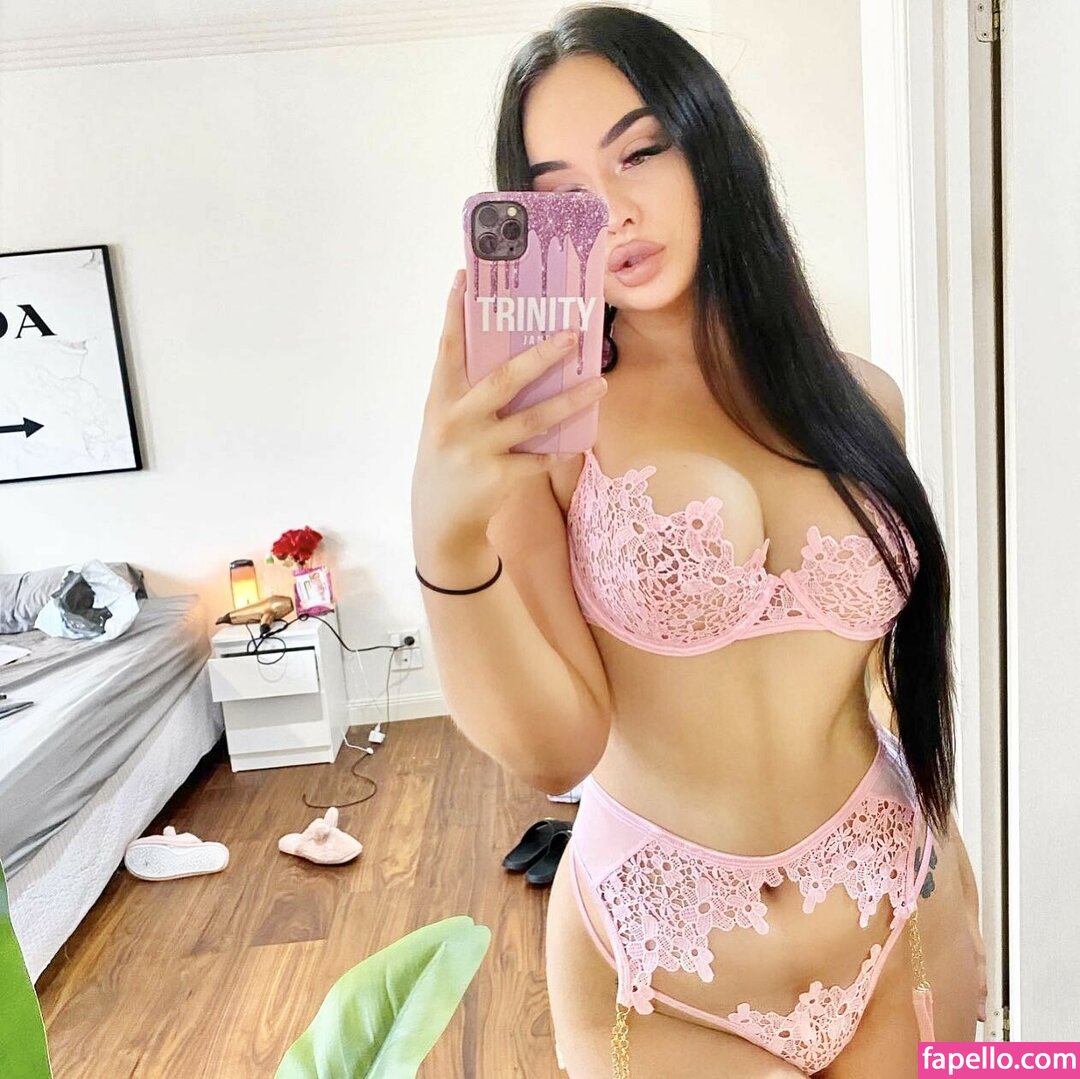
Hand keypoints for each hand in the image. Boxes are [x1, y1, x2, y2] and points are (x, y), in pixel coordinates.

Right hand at [411, 268, 606, 555]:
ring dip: (570, 400)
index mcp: (439, 401)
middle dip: (540, 355)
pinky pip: (539, 458)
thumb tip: (515, 359)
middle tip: (572, 333)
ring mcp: (477, 450)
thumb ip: (468, 394)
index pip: (448, 349)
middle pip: (503, 379)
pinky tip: (581, 439)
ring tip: (600, 383)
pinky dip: (561, 448)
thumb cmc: (448, 462)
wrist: (441, 521)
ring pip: (533, 419)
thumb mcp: (445, 424)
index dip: (455, 313)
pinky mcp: (498, 477)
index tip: (465, 278)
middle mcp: (456, 422)